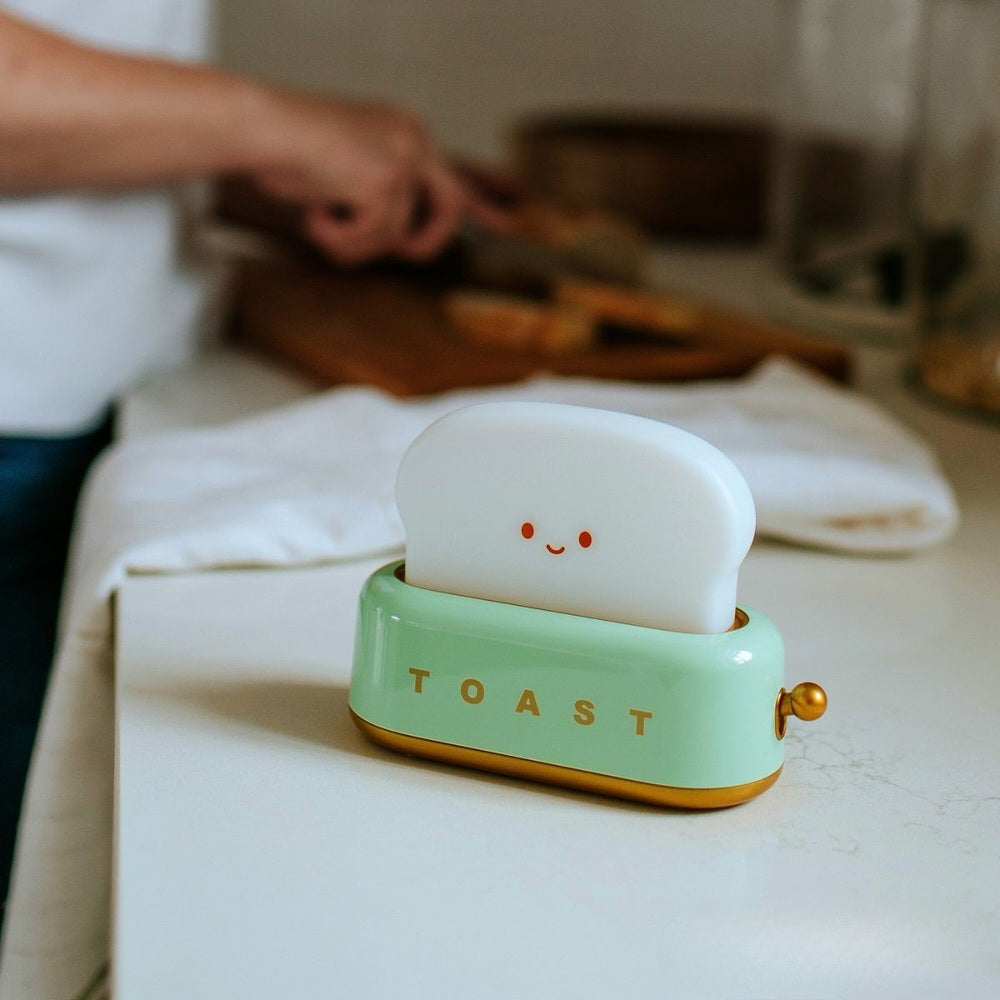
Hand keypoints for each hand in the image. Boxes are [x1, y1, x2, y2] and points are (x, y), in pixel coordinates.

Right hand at [251, 95, 505, 265]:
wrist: (260, 127)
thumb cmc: (288, 146)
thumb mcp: (347, 165)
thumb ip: (381, 192)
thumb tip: (399, 236)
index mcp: (406, 130)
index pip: (452, 176)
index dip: (480, 205)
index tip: (505, 225)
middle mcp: (412, 139)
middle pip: (451, 206)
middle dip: (429, 241)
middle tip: (403, 255)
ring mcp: (402, 160)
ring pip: (395, 235)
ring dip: (355, 244)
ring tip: (321, 223)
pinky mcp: (386, 183)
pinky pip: (372, 239)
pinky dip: (339, 241)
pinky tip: (315, 217)